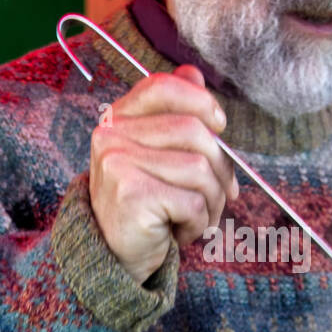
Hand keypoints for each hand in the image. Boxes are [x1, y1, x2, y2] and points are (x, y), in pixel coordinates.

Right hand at [89, 65, 238, 285]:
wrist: (113, 257)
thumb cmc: (145, 204)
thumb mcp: (158, 154)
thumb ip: (174, 113)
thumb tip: (195, 74)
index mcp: (118, 118)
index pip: (163, 87)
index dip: (200, 101)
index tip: (219, 125)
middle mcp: (111, 136)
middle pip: (194, 132)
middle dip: (220, 168)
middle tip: (220, 193)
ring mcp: (118, 164)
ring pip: (200, 170)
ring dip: (213, 201)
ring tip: (198, 217)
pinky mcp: (131, 196)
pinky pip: (193, 202)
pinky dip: (198, 223)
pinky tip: (181, 232)